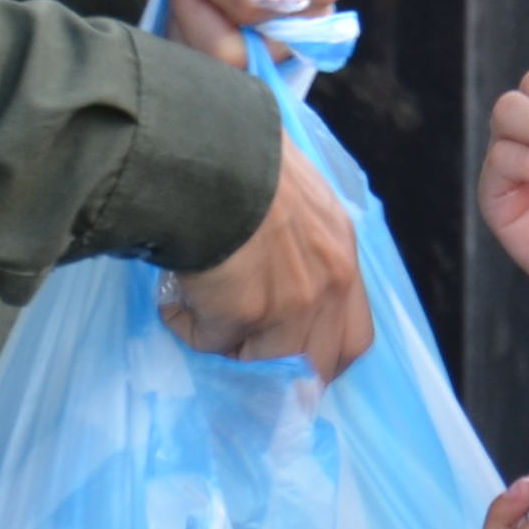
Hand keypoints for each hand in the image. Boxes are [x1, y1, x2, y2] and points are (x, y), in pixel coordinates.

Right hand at [161, 139, 371, 374]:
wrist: (210, 154)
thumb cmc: (243, 159)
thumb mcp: (297, 196)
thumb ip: (299, 241)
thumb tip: (273, 272)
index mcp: (341, 251)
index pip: (355, 334)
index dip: (324, 356)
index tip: (297, 362)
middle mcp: (329, 283)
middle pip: (319, 363)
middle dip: (280, 375)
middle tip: (242, 359)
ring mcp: (291, 303)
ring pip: (261, 361)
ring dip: (227, 346)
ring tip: (196, 312)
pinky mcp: (244, 312)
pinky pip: (210, 339)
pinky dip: (187, 325)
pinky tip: (174, 299)